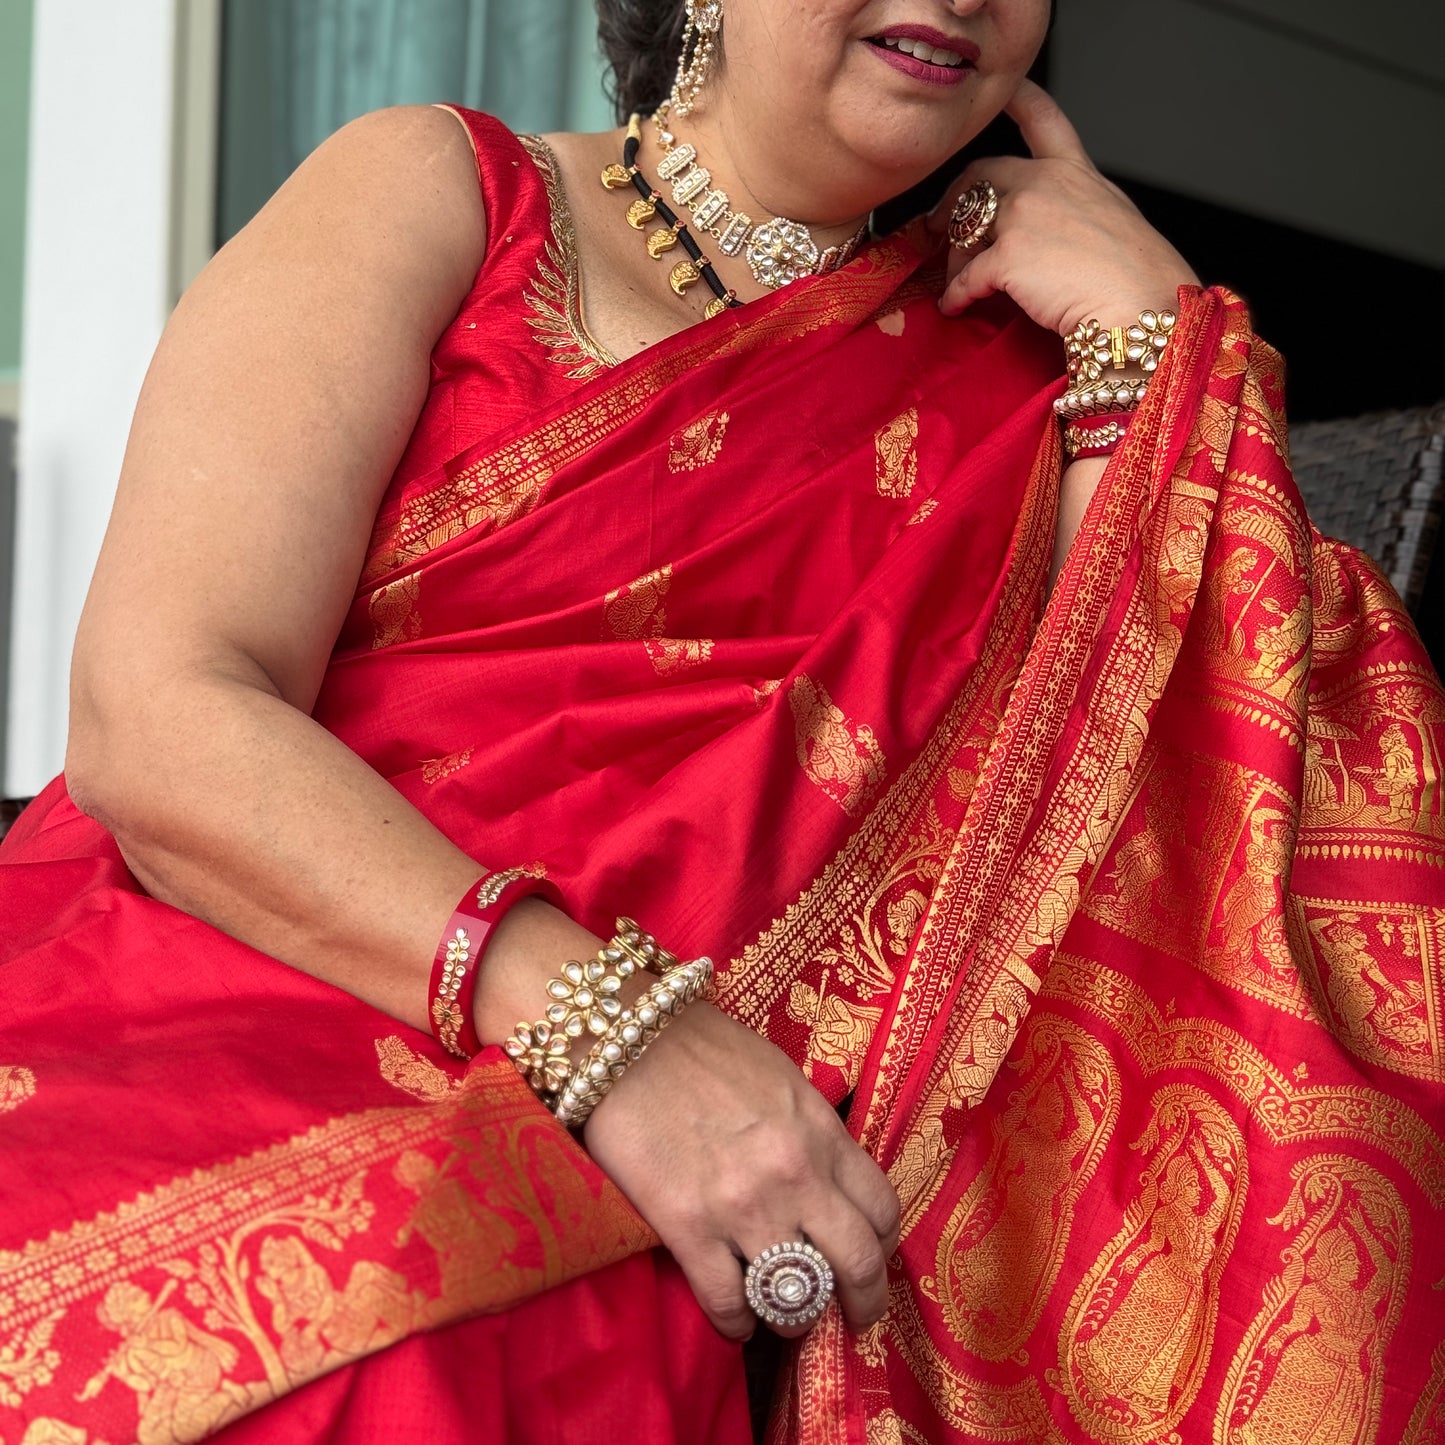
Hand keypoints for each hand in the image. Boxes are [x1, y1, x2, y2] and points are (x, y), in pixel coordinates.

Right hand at [583, 1001, 900, 1339]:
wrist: (626, 1039)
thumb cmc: (703, 1048)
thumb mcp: (781, 1078)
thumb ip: (812, 1131)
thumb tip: (827, 1179)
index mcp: (821, 1132)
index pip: (882, 1210)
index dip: (882, 1245)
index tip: (870, 1258)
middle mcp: (794, 1175)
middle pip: (858, 1264)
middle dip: (863, 1303)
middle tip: (853, 1316)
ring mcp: (742, 1206)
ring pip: (797, 1298)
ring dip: (795, 1318)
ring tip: (784, 1317)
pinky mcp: (687, 1229)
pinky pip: (729, 1304)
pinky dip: (736, 1324)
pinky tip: (735, 1320)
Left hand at [928, 80, 1198, 336]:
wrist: (1140, 303)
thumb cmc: (1136, 275)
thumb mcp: (1113, 219)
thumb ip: (1075, 210)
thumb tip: (1051, 234)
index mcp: (1075, 172)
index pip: (1043, 118)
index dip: (1019, 99)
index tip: (1005, 89)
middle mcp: (1045, 183)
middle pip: (981, 175)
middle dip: (953, 199)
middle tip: (939, 225)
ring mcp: (1023, 216)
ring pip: (967, 228)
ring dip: (953, 257)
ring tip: (952, 281)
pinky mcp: (1008, 256)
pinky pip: (965, 276)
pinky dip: (955, 295)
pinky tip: (953, 306)